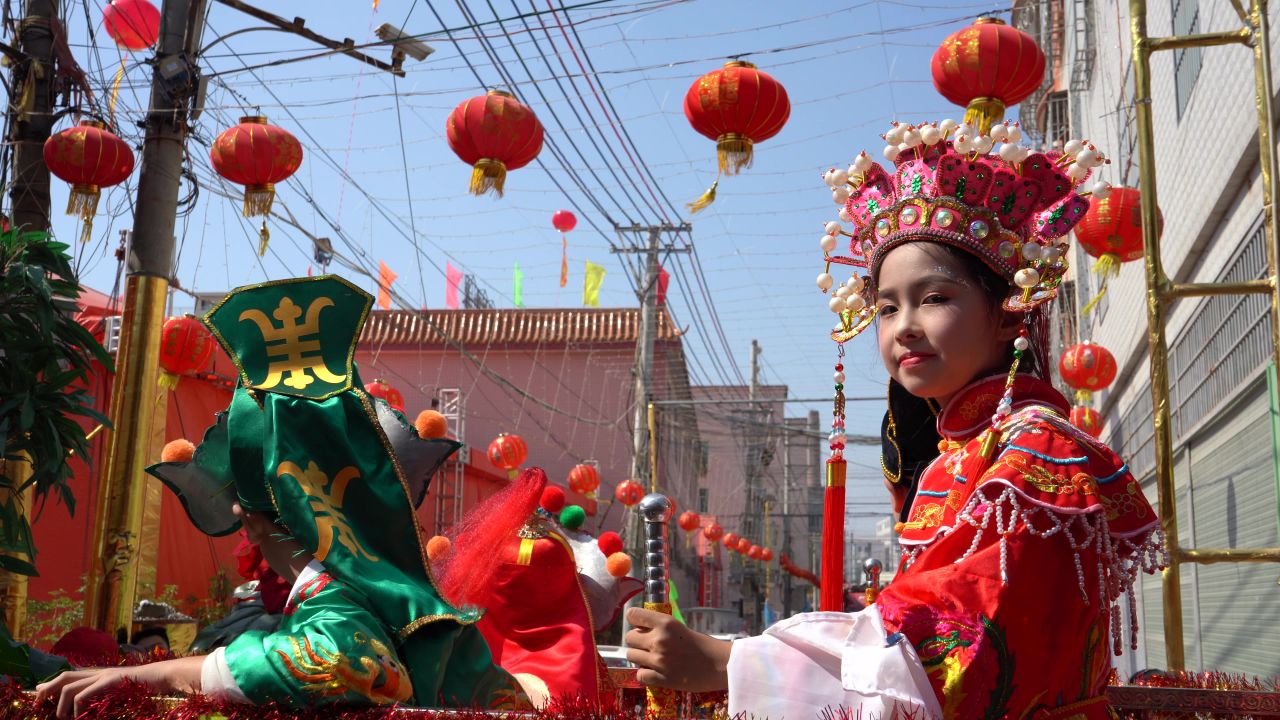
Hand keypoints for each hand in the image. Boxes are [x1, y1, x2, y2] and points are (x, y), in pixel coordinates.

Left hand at [34, 655, 204, 718]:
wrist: (165, 677)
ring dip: (61, 704)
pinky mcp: (111, 681)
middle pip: (63, 677)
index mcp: (99, 675)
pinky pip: (86, 692)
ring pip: (70, 686)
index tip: (39, 697)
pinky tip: (80, 716)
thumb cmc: (146, 688)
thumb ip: (104, 695)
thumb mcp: (119, 692)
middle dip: (46, 691)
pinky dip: (78, 705)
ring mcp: (104, 675)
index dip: (50, 685)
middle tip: (37, 705)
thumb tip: (89, 707)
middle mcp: (98, 672)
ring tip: (63, 717)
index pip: (68, 676)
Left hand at [624, 607, 731, 692]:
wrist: (719, 665)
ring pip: (631, 656)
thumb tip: (639, 628)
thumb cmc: (703, 644)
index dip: (634, 620)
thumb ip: (659, 627)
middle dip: (637, 641)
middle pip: (629, 637)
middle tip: (648, 646)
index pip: (633, 615)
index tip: (640, 626)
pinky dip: (645, 674)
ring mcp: (659, 661)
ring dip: (639, 658)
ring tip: (651, 660)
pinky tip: (654, 672)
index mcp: (665, 623)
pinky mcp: (661, 679)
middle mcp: (659, 640)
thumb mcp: (679, 627)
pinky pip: (639, 675)